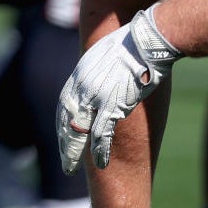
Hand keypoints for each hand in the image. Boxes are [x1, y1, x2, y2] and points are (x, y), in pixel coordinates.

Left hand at [57, 5, 181, 173]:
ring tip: (71, 168)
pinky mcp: (112, 105)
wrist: (145, 40)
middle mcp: (82, 86)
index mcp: (80, 74)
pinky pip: (101, 134)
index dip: (63, 124)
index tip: (63, 137)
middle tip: (65, 162)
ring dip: (73, 152)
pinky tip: (100, 162)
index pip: (64, 104)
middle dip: (64, 144)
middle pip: (66, 120)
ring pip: (78, 131)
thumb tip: (100, 74)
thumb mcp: (105, 51)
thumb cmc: (132, 42)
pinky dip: (99, 151)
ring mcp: (95, 97)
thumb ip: (98, 67)